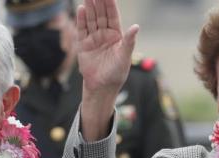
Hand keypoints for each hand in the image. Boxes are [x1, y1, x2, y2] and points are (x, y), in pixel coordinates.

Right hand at [76, 0, 137, 140]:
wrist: (102, 87)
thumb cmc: (116, 73)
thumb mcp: (125, 57)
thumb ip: (129, 41)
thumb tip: (136, 26)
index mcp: (116, 36)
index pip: (112, 16)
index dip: (110, 4)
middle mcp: (105, 35)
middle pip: (101, 14)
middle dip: (99, 2)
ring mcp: (93, 39)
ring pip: (91, 19)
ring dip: (90, 7)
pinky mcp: (84, 45)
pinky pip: (82, 29)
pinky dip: (82, 19)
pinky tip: (82, 9)